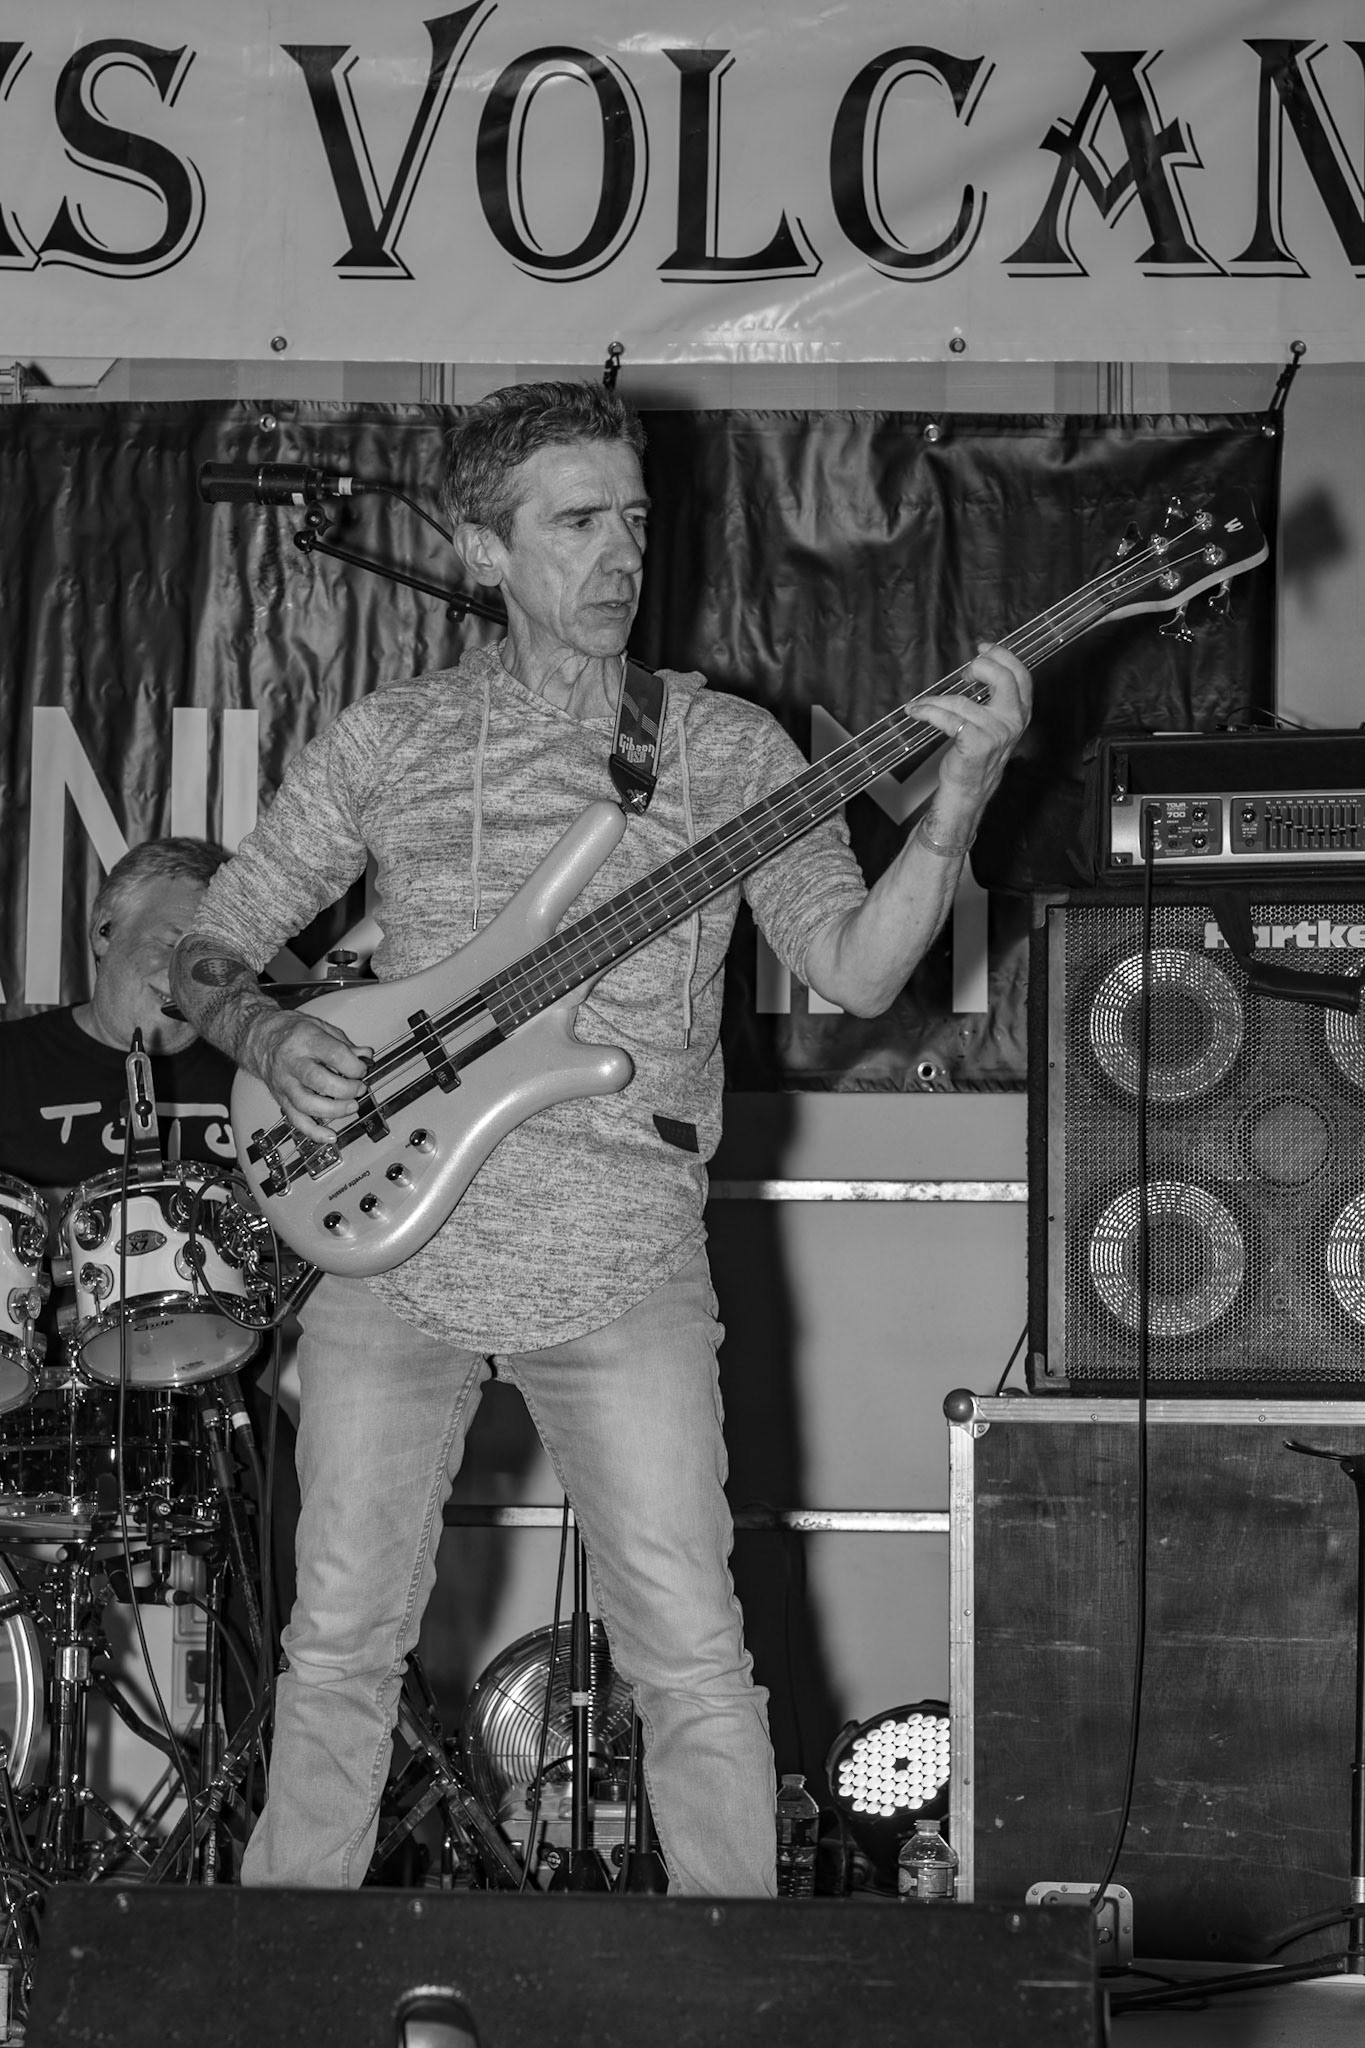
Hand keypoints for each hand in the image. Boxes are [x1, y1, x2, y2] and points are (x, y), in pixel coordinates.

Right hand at [245, 1009, 371, 1144]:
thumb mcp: (320, 1027)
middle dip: (345, 1089)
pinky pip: (296, 1120)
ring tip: (352, 1107)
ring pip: (306, 1103)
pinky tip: (330, 1136)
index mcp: (305, 1040)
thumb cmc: (292, 1032)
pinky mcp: (281, 1099)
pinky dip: (314, 1131)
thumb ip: (344, 1043)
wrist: (260, 1039)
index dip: (354, 1065)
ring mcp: (285, 1083)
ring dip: (333, 1110)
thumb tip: (366, 1056)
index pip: (334, 1054)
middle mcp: (292, 1062)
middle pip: (318, 1080)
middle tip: (359, 1089)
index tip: (362, 1069)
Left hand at [914, 642, 1031, 801]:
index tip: (983, 649)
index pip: (1021, 675)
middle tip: (962, 674)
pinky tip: (917, 712)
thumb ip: (997, 698)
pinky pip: (946, 718)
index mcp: (1021, 712)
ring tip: (922, 704)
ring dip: (934, 701)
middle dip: (979, 667)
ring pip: (960, 701)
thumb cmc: (978, 754)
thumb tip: (981, 666)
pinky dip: (927, 713)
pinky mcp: (975, 743)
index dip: (1002, 656)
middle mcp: (1013, 721)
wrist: (970, 788)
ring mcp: (995, 732)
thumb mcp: (996, 723)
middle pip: (1002, 677)